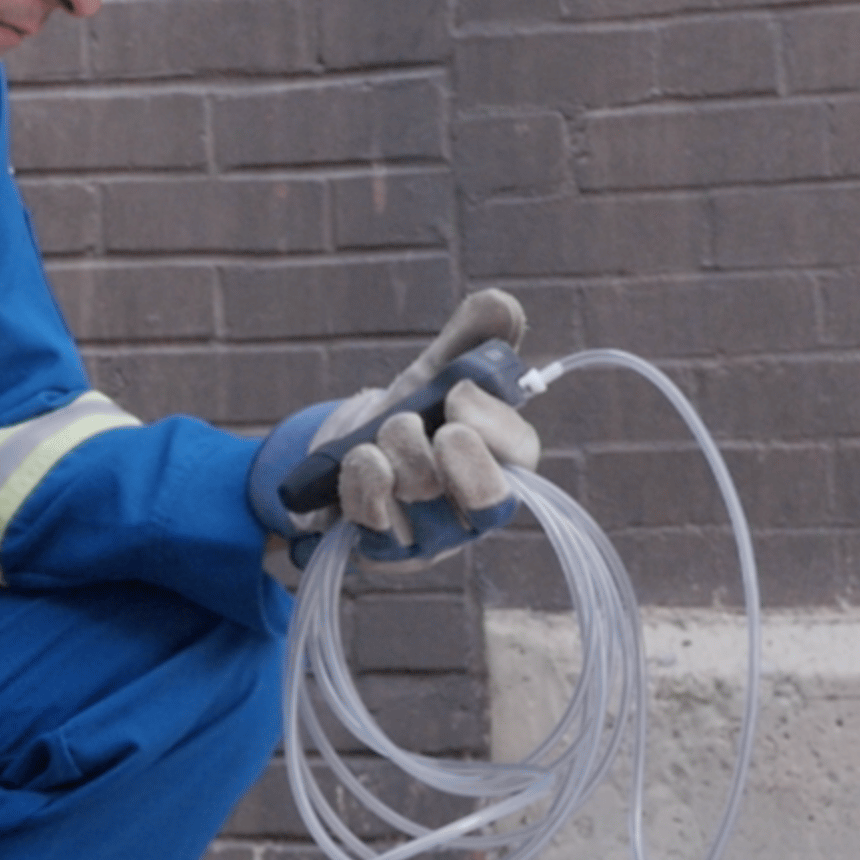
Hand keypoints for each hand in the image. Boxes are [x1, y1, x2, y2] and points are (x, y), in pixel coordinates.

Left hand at [249, 288, 545, 567]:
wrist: (337, 461)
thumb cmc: (404, 422)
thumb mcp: (432, 378)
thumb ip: (467, 343)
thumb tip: (503, 304)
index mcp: (500, 465)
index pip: (522, 456)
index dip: (495, 427)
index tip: (459, 394)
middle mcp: (472, 511)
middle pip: (486, 497)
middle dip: (449, 452)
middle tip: (412, 422)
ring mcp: (429, 539)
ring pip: (423, 498)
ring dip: (394, 449)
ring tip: (378, 433)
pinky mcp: (383, 555)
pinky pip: (376, 522)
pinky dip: (363, 479)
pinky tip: (358, 458)